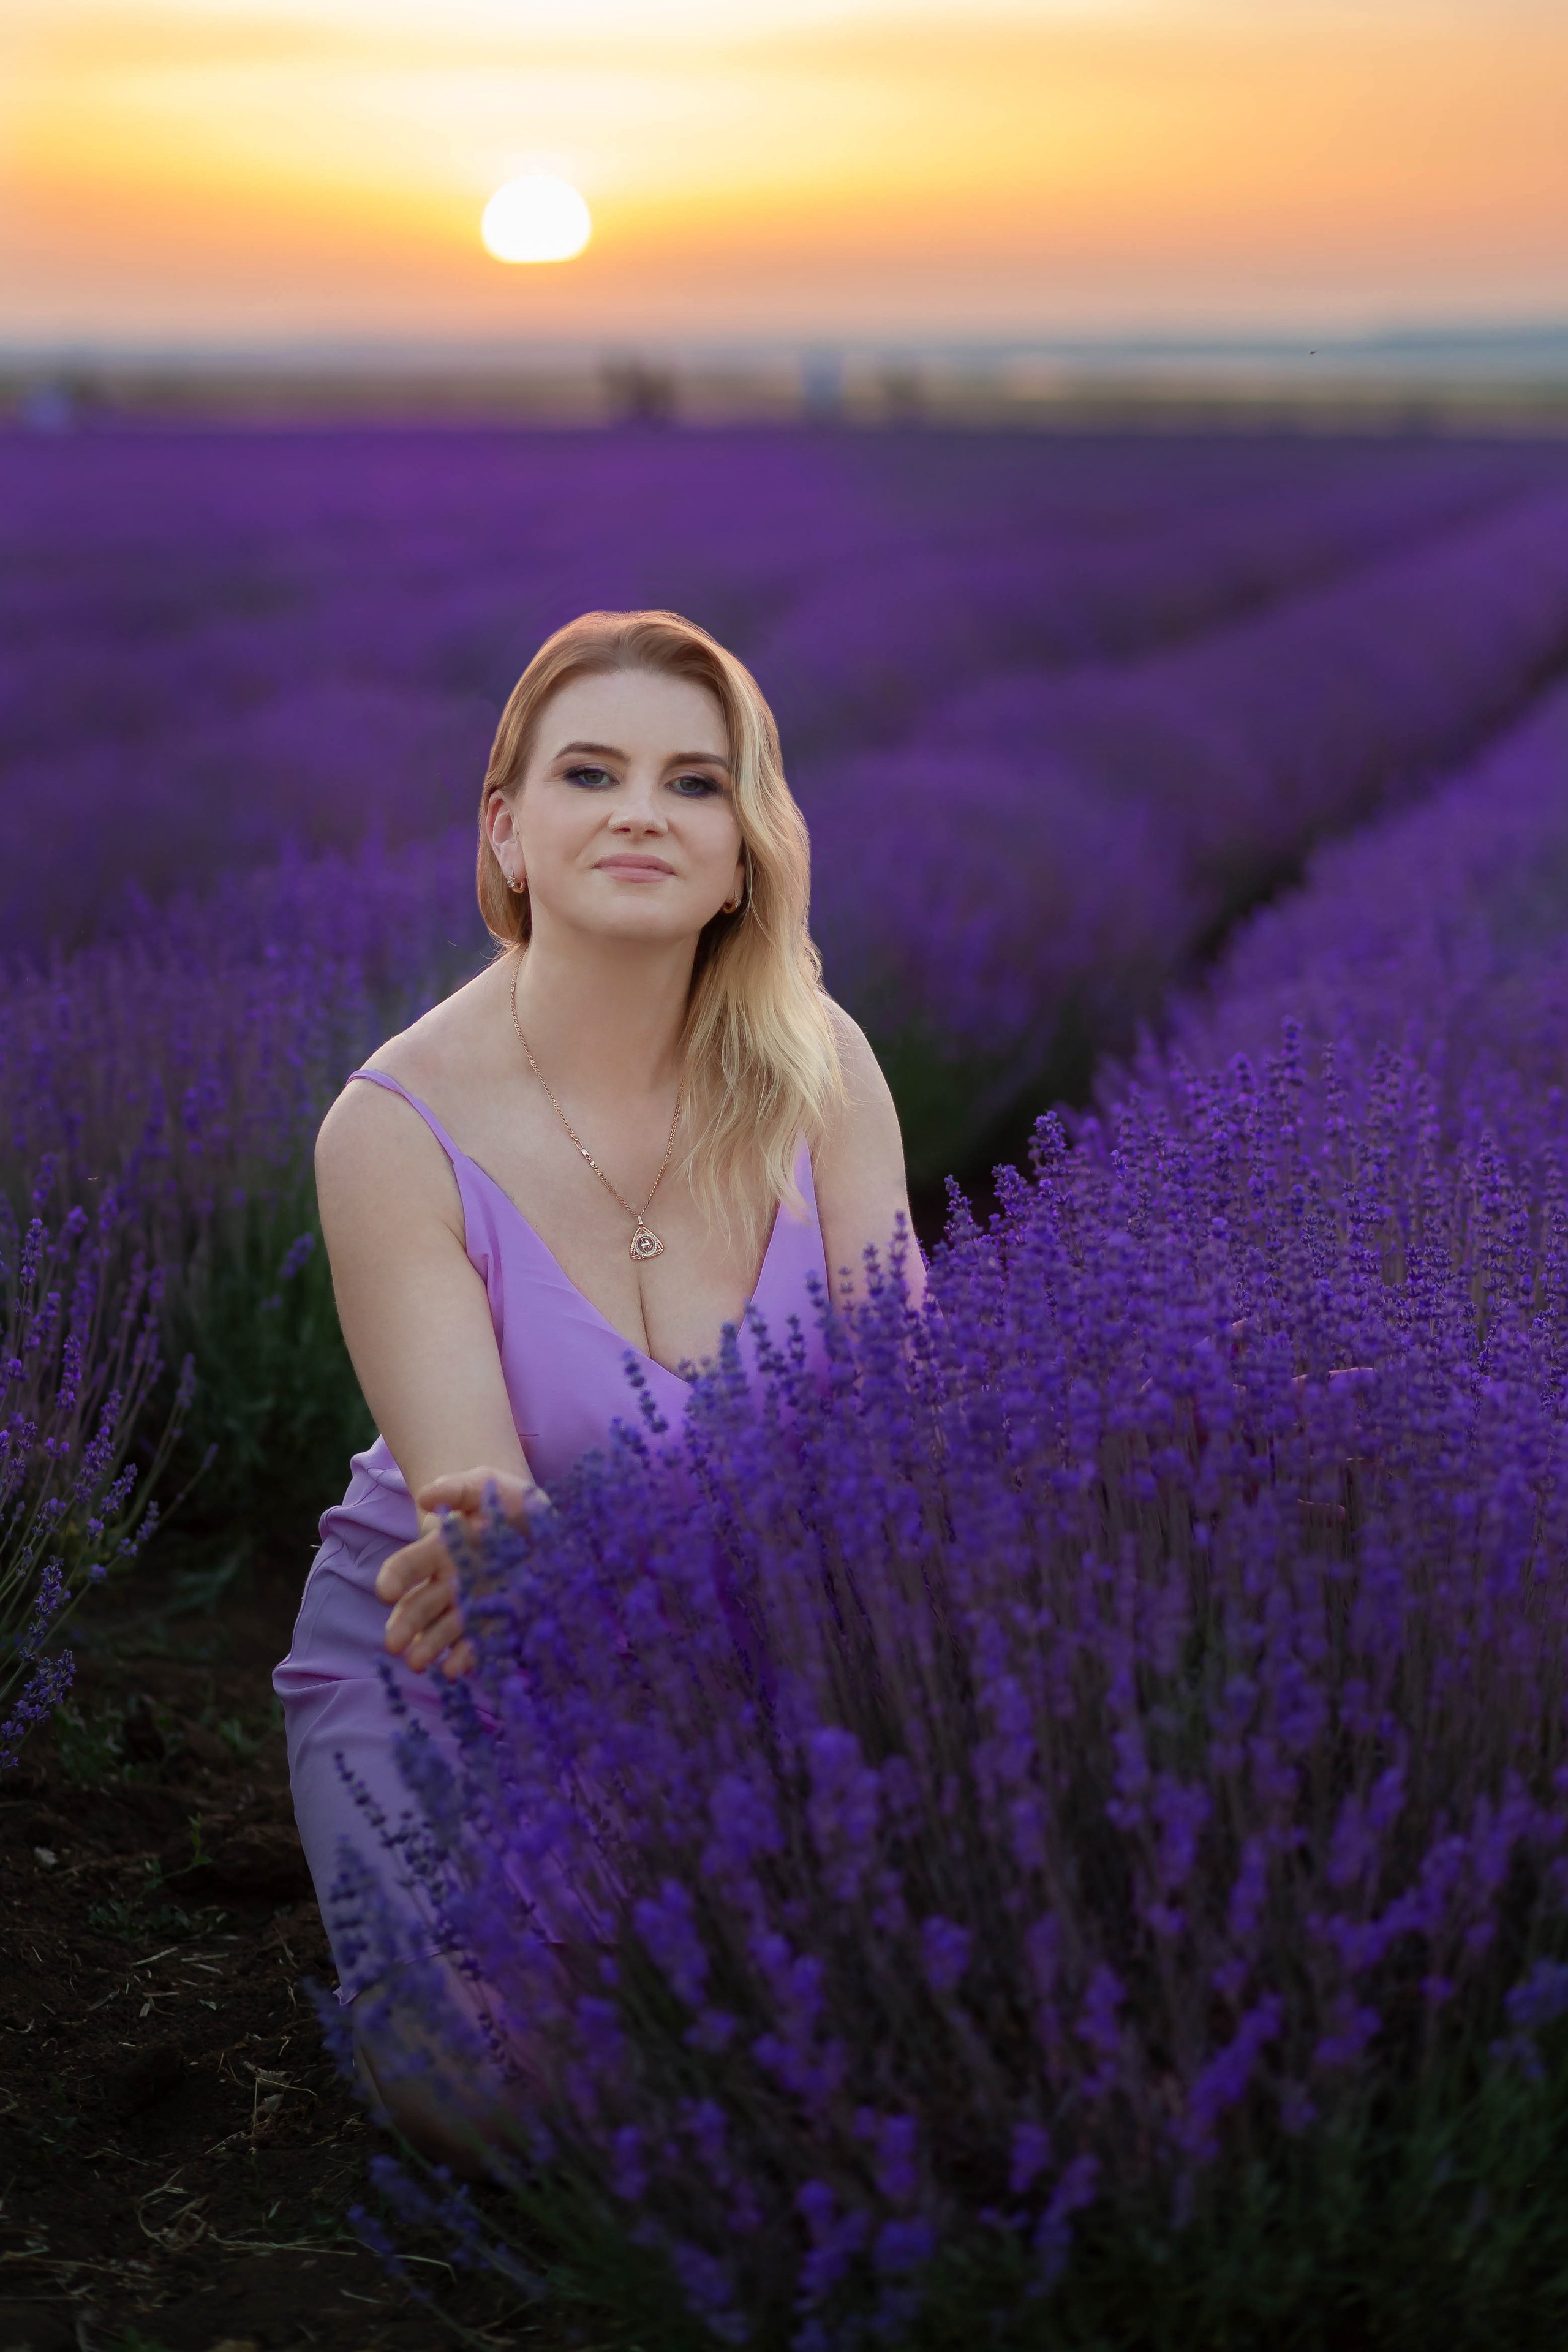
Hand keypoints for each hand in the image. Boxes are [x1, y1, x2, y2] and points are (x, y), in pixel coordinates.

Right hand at [376, 1467, 548, 1679]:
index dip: (395, 1577)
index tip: (385, 1591)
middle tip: (393, 1644)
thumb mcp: (486, 1485)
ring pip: (444, 1629)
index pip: (408, 1566)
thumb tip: (425, 1496)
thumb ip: (457, 1489)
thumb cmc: (507, 1501)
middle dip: (405, 1624)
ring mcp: (473, 1604)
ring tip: (418, 1664)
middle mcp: (451, 1582)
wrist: (543, 1522)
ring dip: (430, 1646)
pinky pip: (480, 1641)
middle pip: (420, 1605)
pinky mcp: (499, 1620)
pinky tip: (456, 1669)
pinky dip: (466, 1656)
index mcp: (440, 1550)